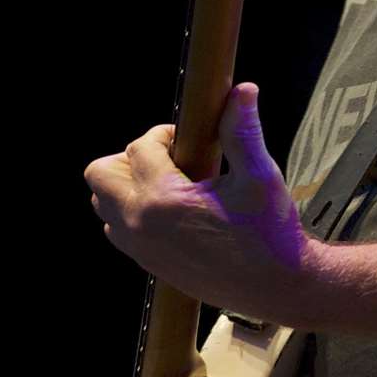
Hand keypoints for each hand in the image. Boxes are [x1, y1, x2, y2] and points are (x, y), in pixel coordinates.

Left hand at [85, 83, 312, 321]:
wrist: (276, 286)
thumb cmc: (271, 232)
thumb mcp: (260, 176)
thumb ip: (242, 131)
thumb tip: (242, 90)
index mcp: (163, 200)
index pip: (138, 148)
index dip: (163, 134)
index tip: (188, 138)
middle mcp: (141, 225)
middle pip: (100, 175)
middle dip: (130, 157)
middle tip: (169, 158)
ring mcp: (140, 248)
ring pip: (103, 204)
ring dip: (127, 185)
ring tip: (170, 182)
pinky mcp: (148, 264)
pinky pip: (118, 229)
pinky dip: (132, 211)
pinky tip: (173, 209)